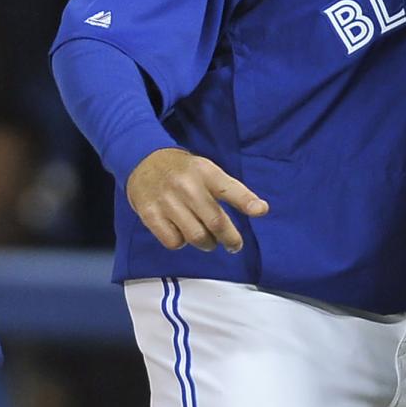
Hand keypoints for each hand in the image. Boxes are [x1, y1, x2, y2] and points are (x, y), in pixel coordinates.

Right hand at [127, 148, 268, 252]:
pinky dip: (182, 243)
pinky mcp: (150, 214)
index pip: (228, 188)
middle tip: (234, 245)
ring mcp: (166, 200)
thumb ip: (232, 190)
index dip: (246, 201)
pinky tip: (182, 233)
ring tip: (208, 240)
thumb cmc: (183, 171)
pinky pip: (174, 242)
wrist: (144, 162)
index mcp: (204, 171)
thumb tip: (261, 210)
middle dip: (230, 238)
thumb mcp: (208, 171)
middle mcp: (186, 185)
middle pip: (215, 221)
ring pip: (196, 236)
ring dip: (207, 244)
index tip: (261, 210)